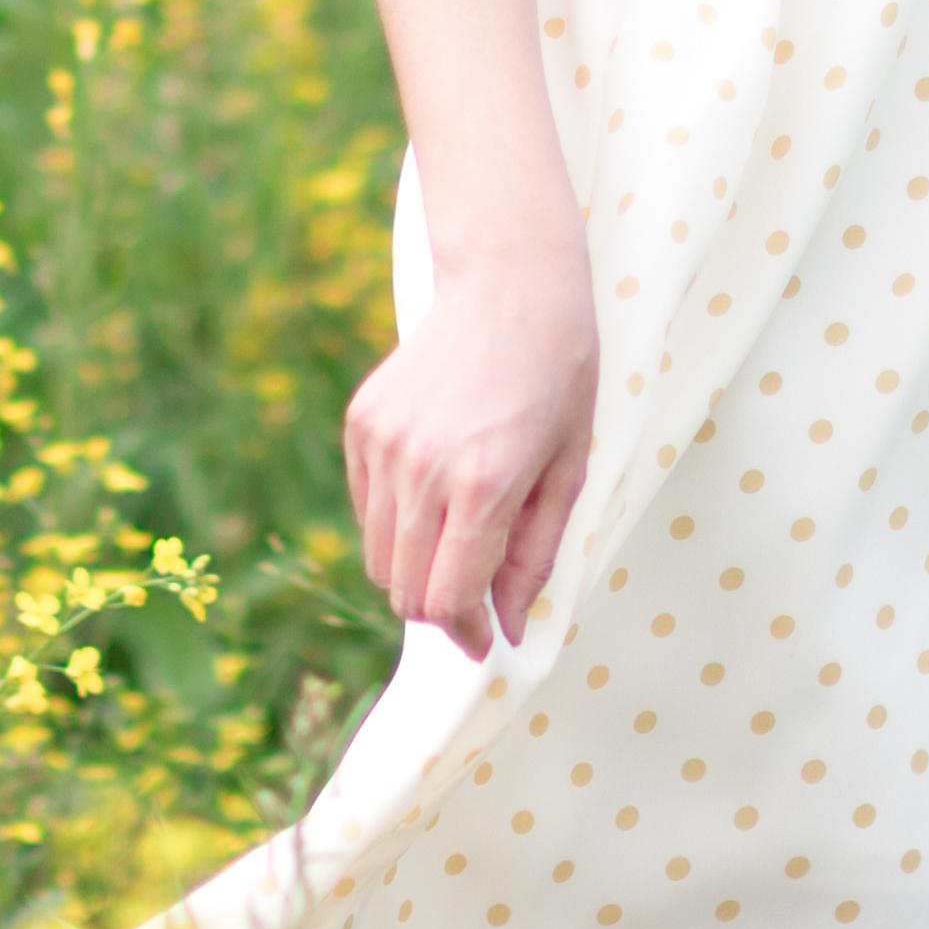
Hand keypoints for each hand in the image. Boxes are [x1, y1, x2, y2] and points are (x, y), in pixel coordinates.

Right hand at [342, 221, 597, 655]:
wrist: (511, 289)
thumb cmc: (557, 383)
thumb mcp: (567, 476)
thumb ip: (533, 560)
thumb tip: (507, 629)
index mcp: (483, 485)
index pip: (446, 600)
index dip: (466, 633)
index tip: (484, 639)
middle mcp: (422, 468)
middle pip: (403, 589)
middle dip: (441, 608)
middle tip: (477, 593)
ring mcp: (382, 444)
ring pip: (378, 555)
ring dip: (415, 566)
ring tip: (460, 531)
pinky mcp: (361, 423)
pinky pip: (365, 508)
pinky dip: (396, 521)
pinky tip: (437, 484)